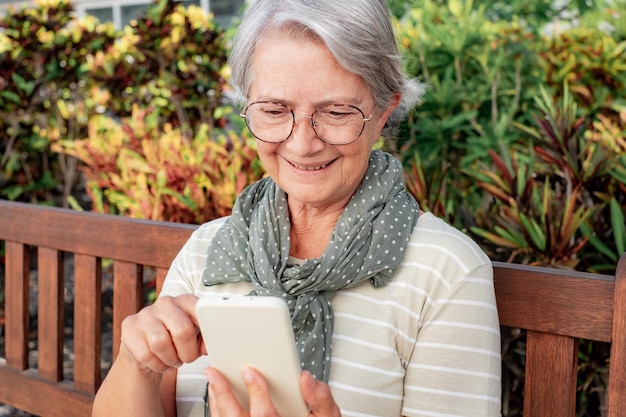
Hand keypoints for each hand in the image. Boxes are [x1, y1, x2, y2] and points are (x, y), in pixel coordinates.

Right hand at [119, 294, 203, 374]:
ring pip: (161, 343)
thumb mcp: (195, 336)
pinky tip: (161, 363)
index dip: (206, 333)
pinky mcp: (130, 327)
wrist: (147, 347)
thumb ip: (204, 339)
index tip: (204, 347)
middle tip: (187, 358)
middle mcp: (166, 303)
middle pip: (182, 330)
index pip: (200, 311)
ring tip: (174, 360)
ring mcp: (146, 313)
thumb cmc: (176, 340)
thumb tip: (207, 348)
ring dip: (171, 359)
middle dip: (188, 352)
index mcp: (185, 301)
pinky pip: (146, 354)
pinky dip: (157, 365)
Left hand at [205, 367, 340, 416]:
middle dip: (224, 394)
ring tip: (213, 382)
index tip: (249, 371)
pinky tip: (218, 399)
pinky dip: (220, 412)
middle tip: (215, 373)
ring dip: (218, 403)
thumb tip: (306, 379)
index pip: (265, 415)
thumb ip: (320, 398)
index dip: (256, 391)